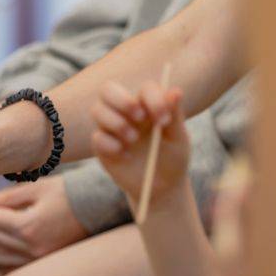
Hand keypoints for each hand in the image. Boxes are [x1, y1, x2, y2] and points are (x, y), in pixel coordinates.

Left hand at [0, 176, 87, 270]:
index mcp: (28, 227)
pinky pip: (17, 268)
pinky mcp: (46, 262)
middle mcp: (32, 248)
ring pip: (1, 257)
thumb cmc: (68, 192)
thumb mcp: (36, 188)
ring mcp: (39, 259)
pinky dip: (1, 264)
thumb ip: (8, 198)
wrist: (100, 206)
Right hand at [90, 80, 189, 201]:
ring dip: (116, 123)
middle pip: (108, 89)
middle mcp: (125, 112)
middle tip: (140, 118)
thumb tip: (175, 91)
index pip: (144, 88)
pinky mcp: (102, 146)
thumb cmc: (172, 158)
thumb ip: (174, 115)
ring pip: (98, 110)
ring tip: (134, 139)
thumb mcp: (178, 138)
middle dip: (122, 101)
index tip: (165, 120)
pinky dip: (111, 145)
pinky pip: (97, 138)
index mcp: (147, 104)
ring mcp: (110, 128)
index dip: (153, 99)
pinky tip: (126, 156)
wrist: (162, 186)